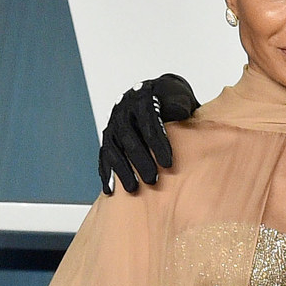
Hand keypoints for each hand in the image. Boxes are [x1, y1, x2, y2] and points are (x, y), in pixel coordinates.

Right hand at [99, 73, 199, 193]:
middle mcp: (123, 110)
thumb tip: (181, 113)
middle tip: (153, 180)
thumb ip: (181, 105)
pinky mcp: (109, 138)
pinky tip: (110, 190)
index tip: (168, 164)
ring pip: (113, 147)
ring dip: (122, 169)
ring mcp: (114, 124)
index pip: (148, 121)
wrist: (161, 95)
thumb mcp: (181, 97)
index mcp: (142, 98)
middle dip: (140, 160)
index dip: (157, 143)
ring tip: (133, 188)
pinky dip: (107, 172)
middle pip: (128, 136)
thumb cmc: (174, 100)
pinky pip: (104, 156)